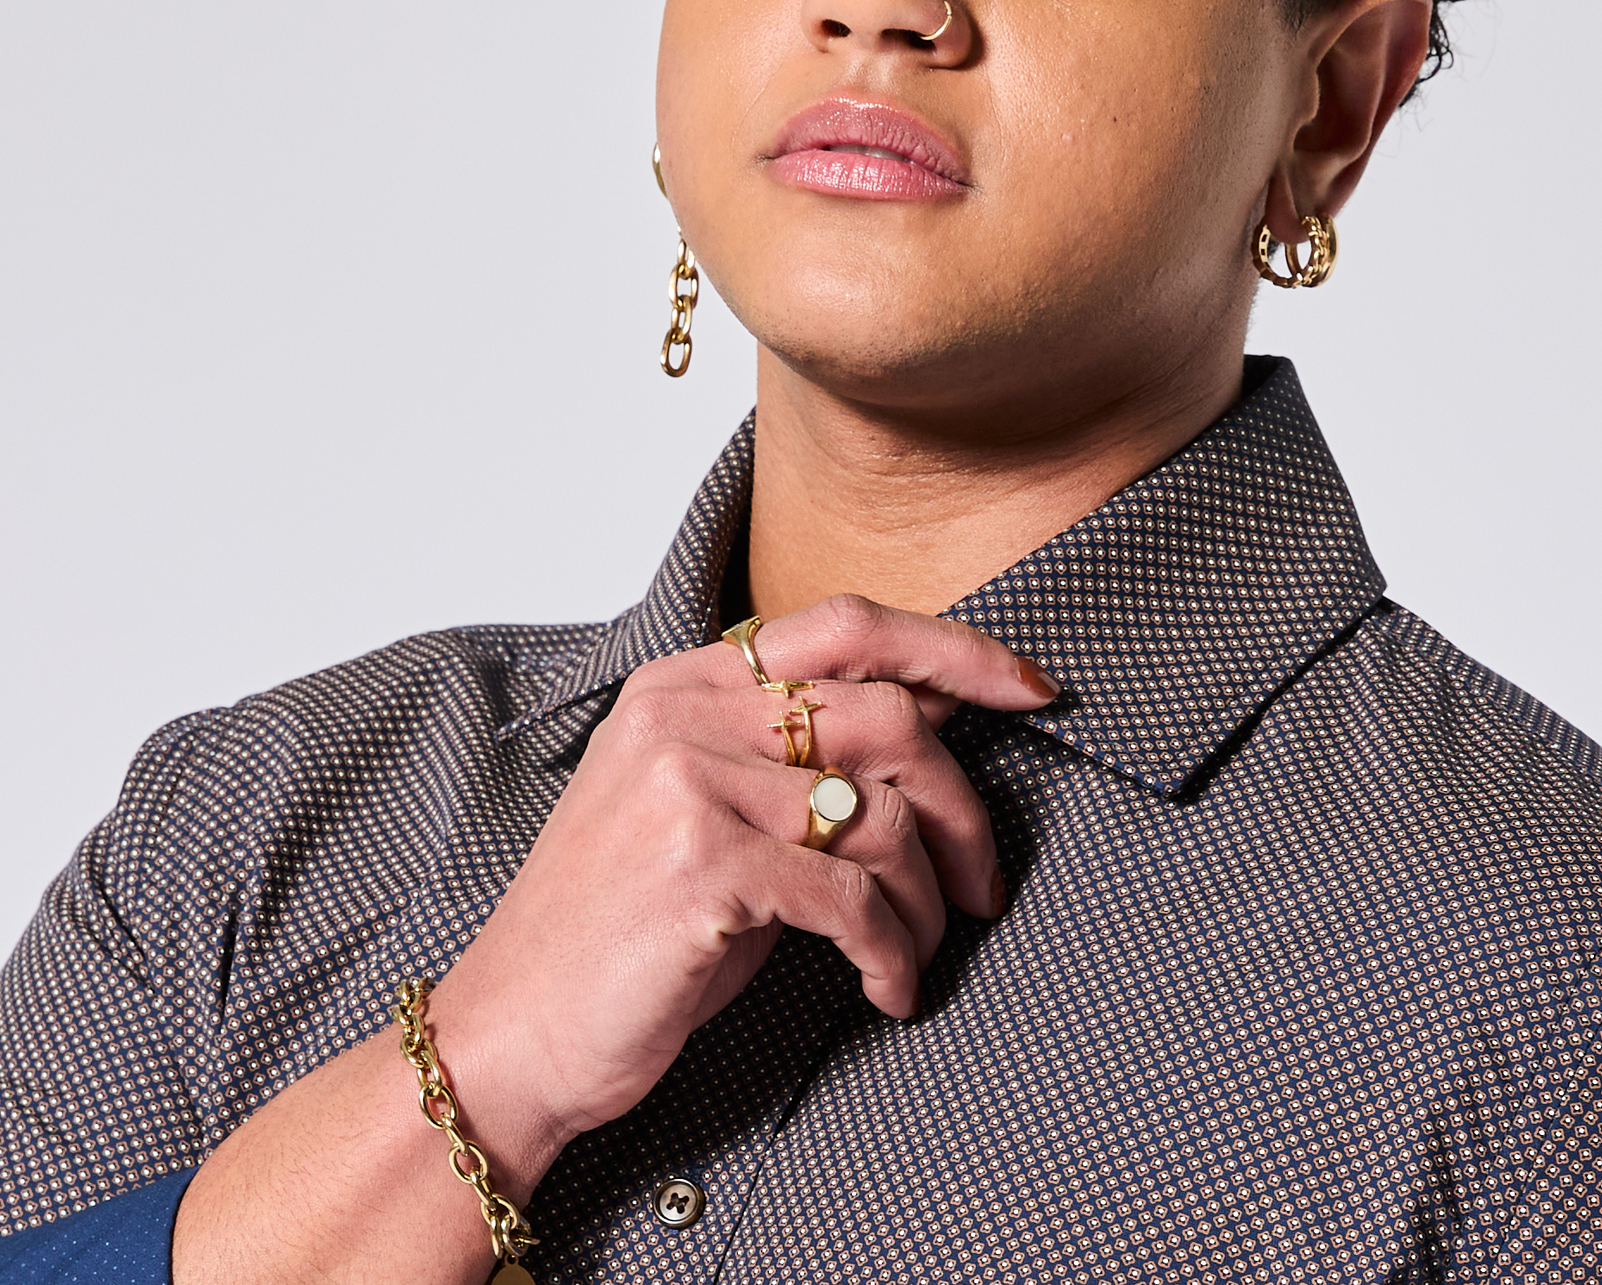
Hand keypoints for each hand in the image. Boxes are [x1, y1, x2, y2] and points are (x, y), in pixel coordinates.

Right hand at [425, 594, 1056, 1178]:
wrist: (511, 1034)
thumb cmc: (626, 930)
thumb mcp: (709, 811)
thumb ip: (799, 757)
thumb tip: (936, 729)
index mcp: (688, 682)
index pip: (849, 626)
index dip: (954, 649)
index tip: (1030, 688)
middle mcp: (687, 713)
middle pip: (890, 718)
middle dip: (963, 807)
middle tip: (984, 880)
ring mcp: (690, 782)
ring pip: (883, 814)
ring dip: (930, 897)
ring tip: (922, 947)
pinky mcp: (704, 863)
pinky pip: (853, 897)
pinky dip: (893, 950)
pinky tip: (887, 988)